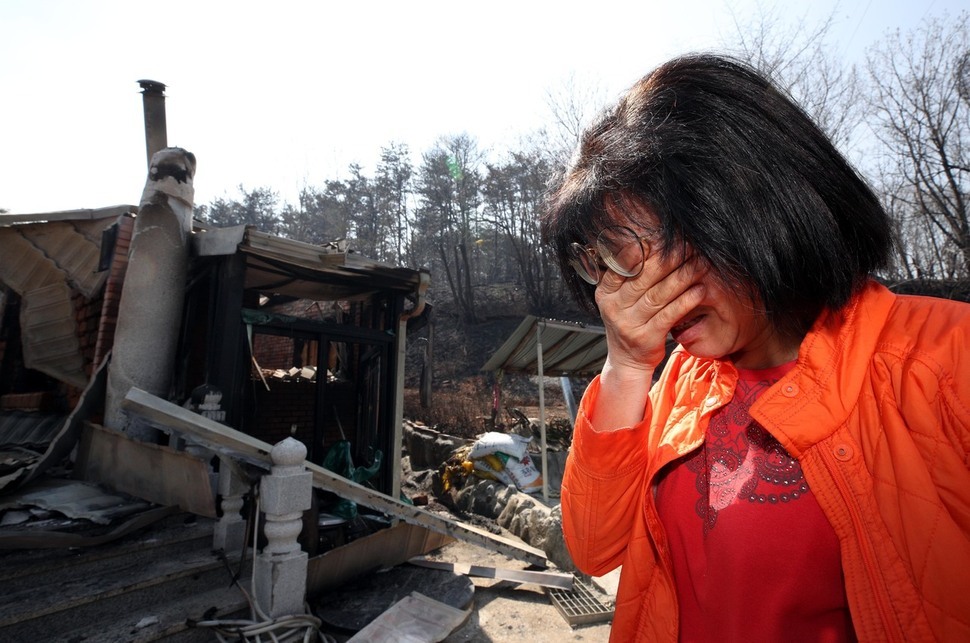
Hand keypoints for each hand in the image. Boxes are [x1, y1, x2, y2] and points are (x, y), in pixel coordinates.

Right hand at [595, 249, 706, 388]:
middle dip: (668, 259)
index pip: (621, 266)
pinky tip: (699, 290)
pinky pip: (669, 315)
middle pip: (643, 278)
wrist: (627, 360)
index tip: (660, 238)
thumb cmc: (629, 322)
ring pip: (659, 295)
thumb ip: (628, 275)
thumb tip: (647, 242)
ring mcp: (629, 324)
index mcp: (605, 293)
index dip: (641, 251)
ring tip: (699, 263)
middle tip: (686, 246)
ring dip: (682, 277)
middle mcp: (614, 308)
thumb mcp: (618, 299)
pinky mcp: (647, 338)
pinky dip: (686, 301)